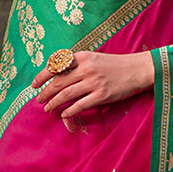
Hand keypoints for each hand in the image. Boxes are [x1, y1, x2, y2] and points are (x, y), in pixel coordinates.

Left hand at [32, 49, 153, 120]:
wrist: (138, 69)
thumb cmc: (116, 65)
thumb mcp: (94, 58)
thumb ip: (78, 64)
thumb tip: (59, 76)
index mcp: (82, 57)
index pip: (55, 66)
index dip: (42, 76)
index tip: (34, 85)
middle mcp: (86, 68)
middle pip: (58, 82)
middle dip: (45, 92)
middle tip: (38, 100)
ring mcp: (94, 82)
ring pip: (66, 94)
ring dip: (53, 103)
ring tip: (47, 108)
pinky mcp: (102, 95)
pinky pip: (80, 105)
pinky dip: (69, 111)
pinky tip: (64, 114)